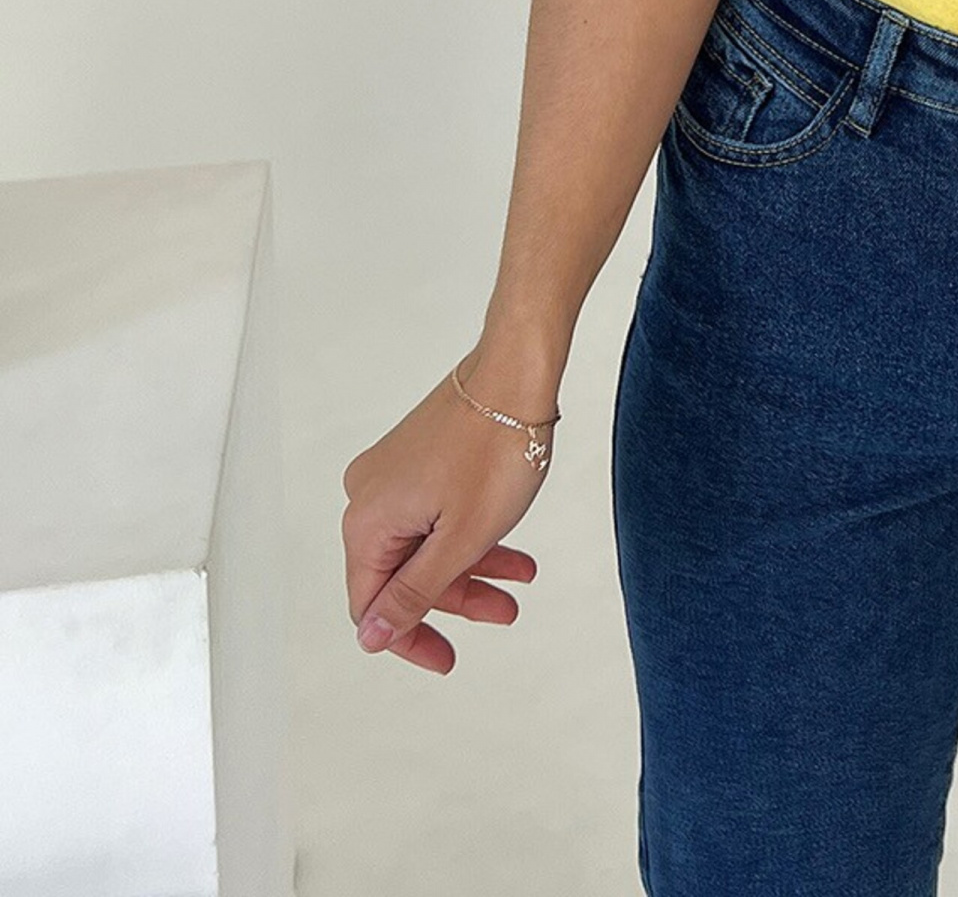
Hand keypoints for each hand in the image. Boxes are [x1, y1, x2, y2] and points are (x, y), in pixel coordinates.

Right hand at [340, 358, 548, 674]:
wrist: (516, 371)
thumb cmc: (494, 449)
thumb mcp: (460, 540)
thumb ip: (413, 594)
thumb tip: (370, 637)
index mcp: (367, 521)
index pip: (372, 606)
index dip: (409, 638)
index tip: (446, 658)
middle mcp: (368, 495)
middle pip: (402, 573)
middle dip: (456, 598)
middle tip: (503, 612)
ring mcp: (393, 473)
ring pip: (426, 543)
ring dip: (471, 567)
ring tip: (519, 580)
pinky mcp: (418, 457)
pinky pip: (435, 513)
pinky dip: (469, 533)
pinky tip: (512, 549)